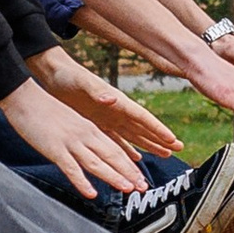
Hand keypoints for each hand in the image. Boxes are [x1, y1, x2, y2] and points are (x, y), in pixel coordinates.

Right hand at [0, 77, 145, 199]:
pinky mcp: (55, 148)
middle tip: (143, 187)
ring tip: (128, 188)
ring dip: (113, 177)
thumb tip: (90, 150)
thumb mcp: (71, 122)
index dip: (129, 165)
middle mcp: (85, 135)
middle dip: (129, 173)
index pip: (115, 149)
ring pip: (97, 162)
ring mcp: (71, 142)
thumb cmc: (44, 110)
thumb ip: (82, 136)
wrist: (24, 97)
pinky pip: (71, 168)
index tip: (140, 178)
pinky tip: (91, 193)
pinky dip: (82, 181)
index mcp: (90, 129)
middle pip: (112, 156)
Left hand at [24, 47, 181, 157]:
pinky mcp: (97, 123)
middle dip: (161, 139)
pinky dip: (126, 149)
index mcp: (119, 102)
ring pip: (133, 136)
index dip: (158, 129)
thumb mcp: (84, 83)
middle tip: (178, 149)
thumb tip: (112, 98)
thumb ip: (98, 91)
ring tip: (164, 154)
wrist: (55, 75)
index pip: (143, 118)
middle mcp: (118, 111)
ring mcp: (109, 118)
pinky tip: (134, 157)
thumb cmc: (70, 77)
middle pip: (144, 129)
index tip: (172, 140)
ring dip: (148, 145)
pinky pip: (116, 140)